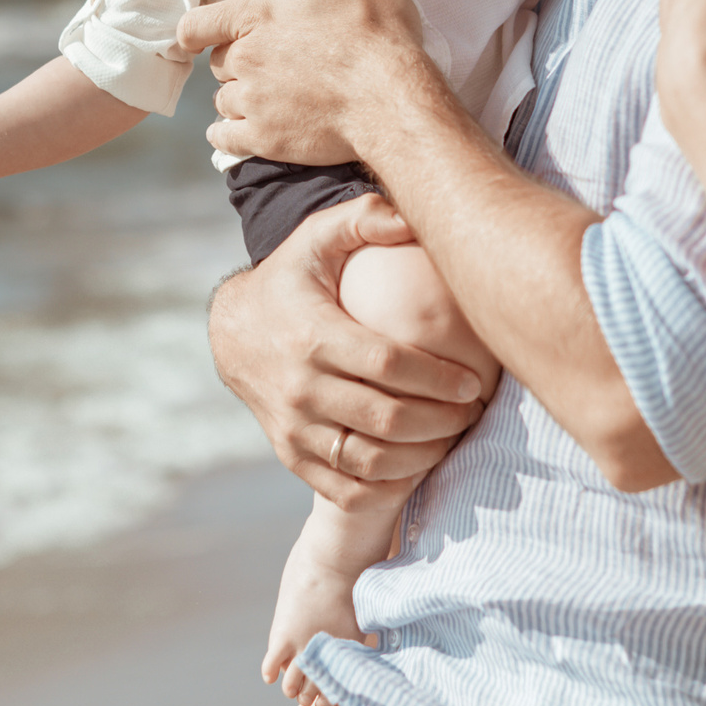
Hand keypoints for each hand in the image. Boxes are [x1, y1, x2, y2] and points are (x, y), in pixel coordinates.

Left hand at [178, 0, 435, 165]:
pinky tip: (253, 128)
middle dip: (237, 61)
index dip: (197, 29)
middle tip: (273, 60)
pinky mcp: (265, 139)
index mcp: (257, 15)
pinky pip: (226, 139)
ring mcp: (253, 102)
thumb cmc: (376, 29)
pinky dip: (232, 134)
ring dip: (239, 97)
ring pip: (223, 100)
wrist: (395, 99)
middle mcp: (245, 59)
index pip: (196, 23)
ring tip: (273, 94)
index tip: (205, 35)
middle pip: (219, 63)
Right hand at [209, 195, 485, 510]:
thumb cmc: (291, 280)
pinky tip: (416, 465)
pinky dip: (387, 487)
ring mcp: (294, 427)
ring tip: (452, 437)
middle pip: (386, 418)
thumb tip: (413, 217)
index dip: (438, 378)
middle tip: (472, 412)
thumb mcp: (316, 238)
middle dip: (442, 421)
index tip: (474, 383)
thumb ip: (363, 219)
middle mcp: (300, 387)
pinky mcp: (291, 455)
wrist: (232, 334)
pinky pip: (345, 488)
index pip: (389, 365)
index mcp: (313, 335)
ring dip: (422, 456)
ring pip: (370, 460)